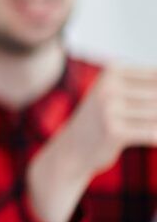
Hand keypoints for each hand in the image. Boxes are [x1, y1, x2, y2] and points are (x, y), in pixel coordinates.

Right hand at [28, 67, 156, 221]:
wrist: (72, 150)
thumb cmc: (104, 121)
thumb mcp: (119, 95)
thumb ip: (148, 89)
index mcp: (113, 70)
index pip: (156, 75)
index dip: (156, 93)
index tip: (146, 108)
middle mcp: (109, 86)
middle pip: (156, 95)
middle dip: (156, 110)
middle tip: (144, 117)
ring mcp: (109, 108)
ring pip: (156, 114)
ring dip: (156, 123)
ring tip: (145, 127)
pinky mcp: (114, 131)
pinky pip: (151, 132)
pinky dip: (155, 137)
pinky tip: (152, 140)